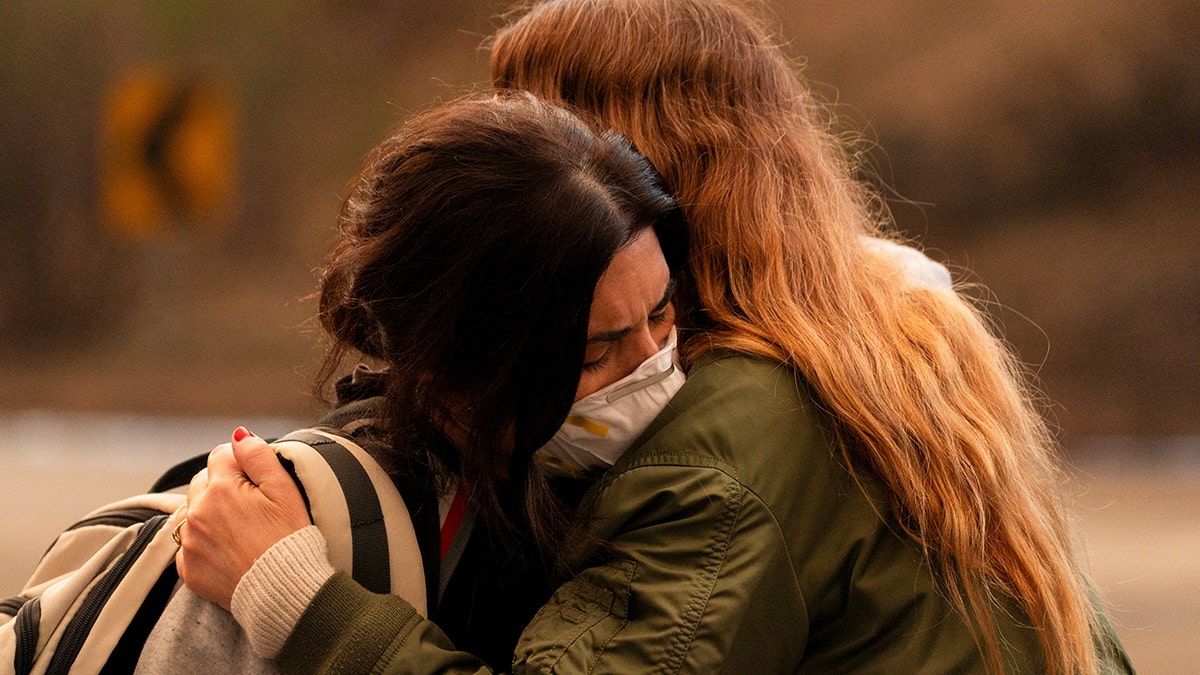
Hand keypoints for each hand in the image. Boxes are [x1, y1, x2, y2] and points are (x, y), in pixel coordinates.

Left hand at [176, 427, 310, 609]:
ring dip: (210, 513)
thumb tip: (238, 435)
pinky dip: (203, 543)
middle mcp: (197, 513)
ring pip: (193, 512)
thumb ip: (258, 456)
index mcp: (221, 489)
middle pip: (203, 482)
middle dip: (222, 486)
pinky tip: (229, 549)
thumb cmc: (289, 539)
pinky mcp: (188, 569)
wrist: (284, 591)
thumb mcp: (284, 490)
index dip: (241, 464)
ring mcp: (189, 543)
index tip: (257, 482)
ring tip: (241, 529)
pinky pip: (187, 544)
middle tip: (252, 506)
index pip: (220, 456)